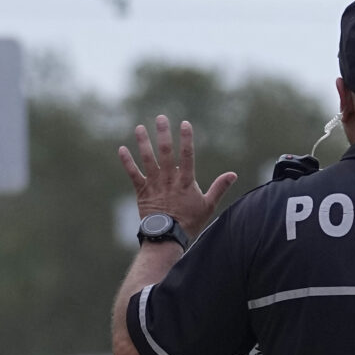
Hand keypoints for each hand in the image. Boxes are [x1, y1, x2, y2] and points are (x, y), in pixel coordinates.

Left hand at [119, 116, 238, 238]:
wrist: (167, 237)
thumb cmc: (189, 222)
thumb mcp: (208, 205)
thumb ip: (219, 188)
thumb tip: (233, 174)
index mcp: (185, 181)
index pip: (187, 155)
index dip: (186, 139)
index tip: (185, 124)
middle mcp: (169, 179)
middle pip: (166, 152)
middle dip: (163, 134)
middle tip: (161, 118)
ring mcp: (154, 184)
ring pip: (148, 159)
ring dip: (143, 142)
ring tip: (140, 128)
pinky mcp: (142, 191)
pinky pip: (133, 174)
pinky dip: (127, 161)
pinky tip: (122, 149)